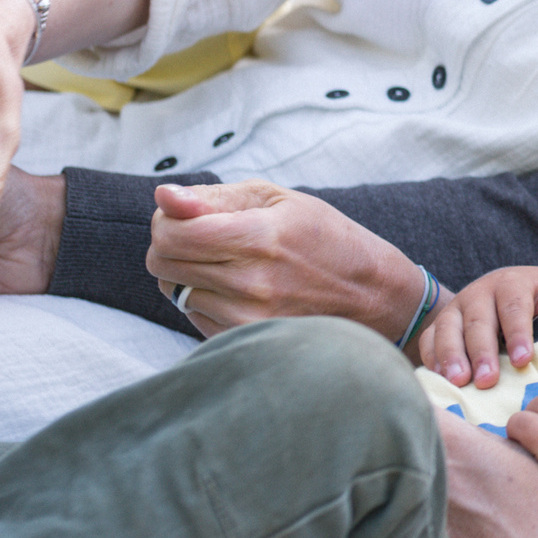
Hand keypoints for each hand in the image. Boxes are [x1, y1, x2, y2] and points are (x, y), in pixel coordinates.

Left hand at [148, 181, 423, 338]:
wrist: (375, 297)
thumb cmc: (327, 240)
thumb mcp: (279, 200)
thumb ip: (214, 197)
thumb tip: (163, 197)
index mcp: (261, 236)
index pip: (173, 232)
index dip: (167, 220)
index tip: (184, 216)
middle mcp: (252, 281)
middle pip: (163, 262)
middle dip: (171, 244)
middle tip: (201, 238)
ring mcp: (249, 318)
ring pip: (175, 291)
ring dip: (187, 275)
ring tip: (227, 266)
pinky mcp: (248, 341)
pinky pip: (194, 317)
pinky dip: (203, 301)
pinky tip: (236, 292)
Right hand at [418, 265, 537, 387]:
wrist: (496, 294)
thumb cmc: (532, 298)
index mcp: (509, 284)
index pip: (513, 307)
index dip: (517, 333)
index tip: (524, 360)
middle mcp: (478, 295)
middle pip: (477, 323)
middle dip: (482, 352)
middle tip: (488, 381)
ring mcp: (454, 311)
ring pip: (447, 331)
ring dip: (452, 357)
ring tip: (459, 383)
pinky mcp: (436, 327)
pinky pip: (428, 342)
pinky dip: (432, 360)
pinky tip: (440, 382)